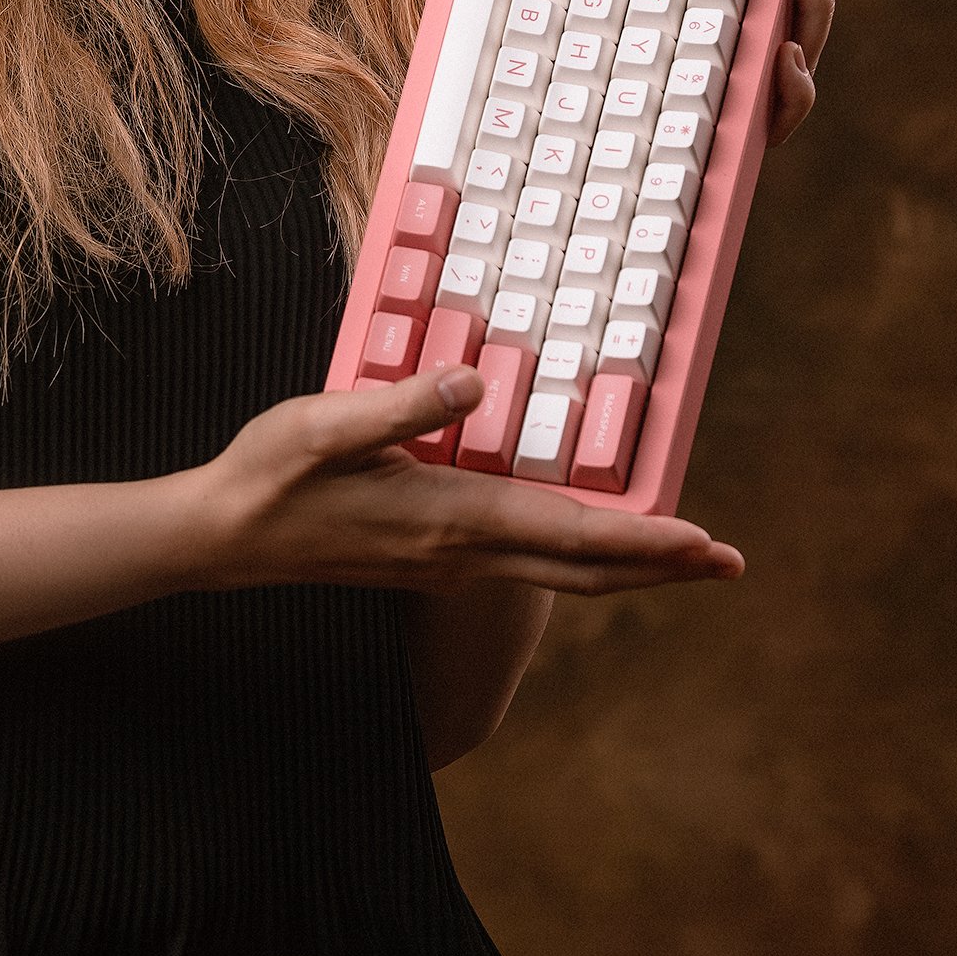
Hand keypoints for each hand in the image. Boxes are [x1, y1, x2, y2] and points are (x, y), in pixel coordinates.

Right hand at [194, 365, 743, 597]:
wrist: (224, 538)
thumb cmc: (272, 475)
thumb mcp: (327, 424)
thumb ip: (403, 403)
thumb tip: (472, 381)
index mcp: (449, 518)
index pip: (571, 535)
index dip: (646, 541)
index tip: (708, 543)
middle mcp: (462, 554)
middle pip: (586, 570)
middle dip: (663, 567)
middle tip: (732, 565)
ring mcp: (450, 565)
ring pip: (563, 573)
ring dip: (631, 566)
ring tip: (687, 555)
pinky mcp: (435, 561)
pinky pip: (530, 565)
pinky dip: (582, 557)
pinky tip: (595, 539)